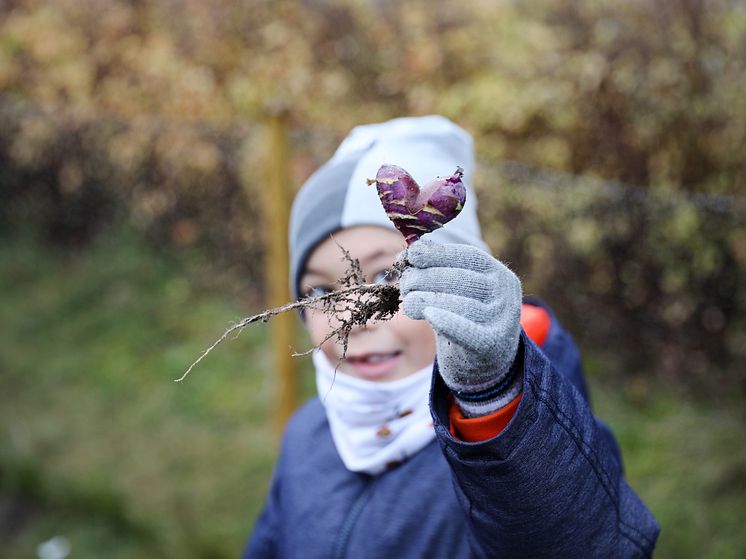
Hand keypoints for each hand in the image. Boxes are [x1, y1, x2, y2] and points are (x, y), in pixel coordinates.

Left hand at [399, 240, 522, 416]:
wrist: (486, 362)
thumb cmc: (465, 318)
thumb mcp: (457, 291)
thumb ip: (437, 271)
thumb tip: (404, 256)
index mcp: (499, 274)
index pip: (468, 256)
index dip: (437, 254)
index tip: (411, 255)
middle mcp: (505, 294)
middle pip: (460, 279)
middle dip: (425, 278)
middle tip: (405, 284)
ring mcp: (502, 319)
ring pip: (458, 304)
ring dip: (426, 299)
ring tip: (409, 301)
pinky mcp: (492, 344)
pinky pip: (467, 331)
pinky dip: (446, 321)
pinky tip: (428, 315)